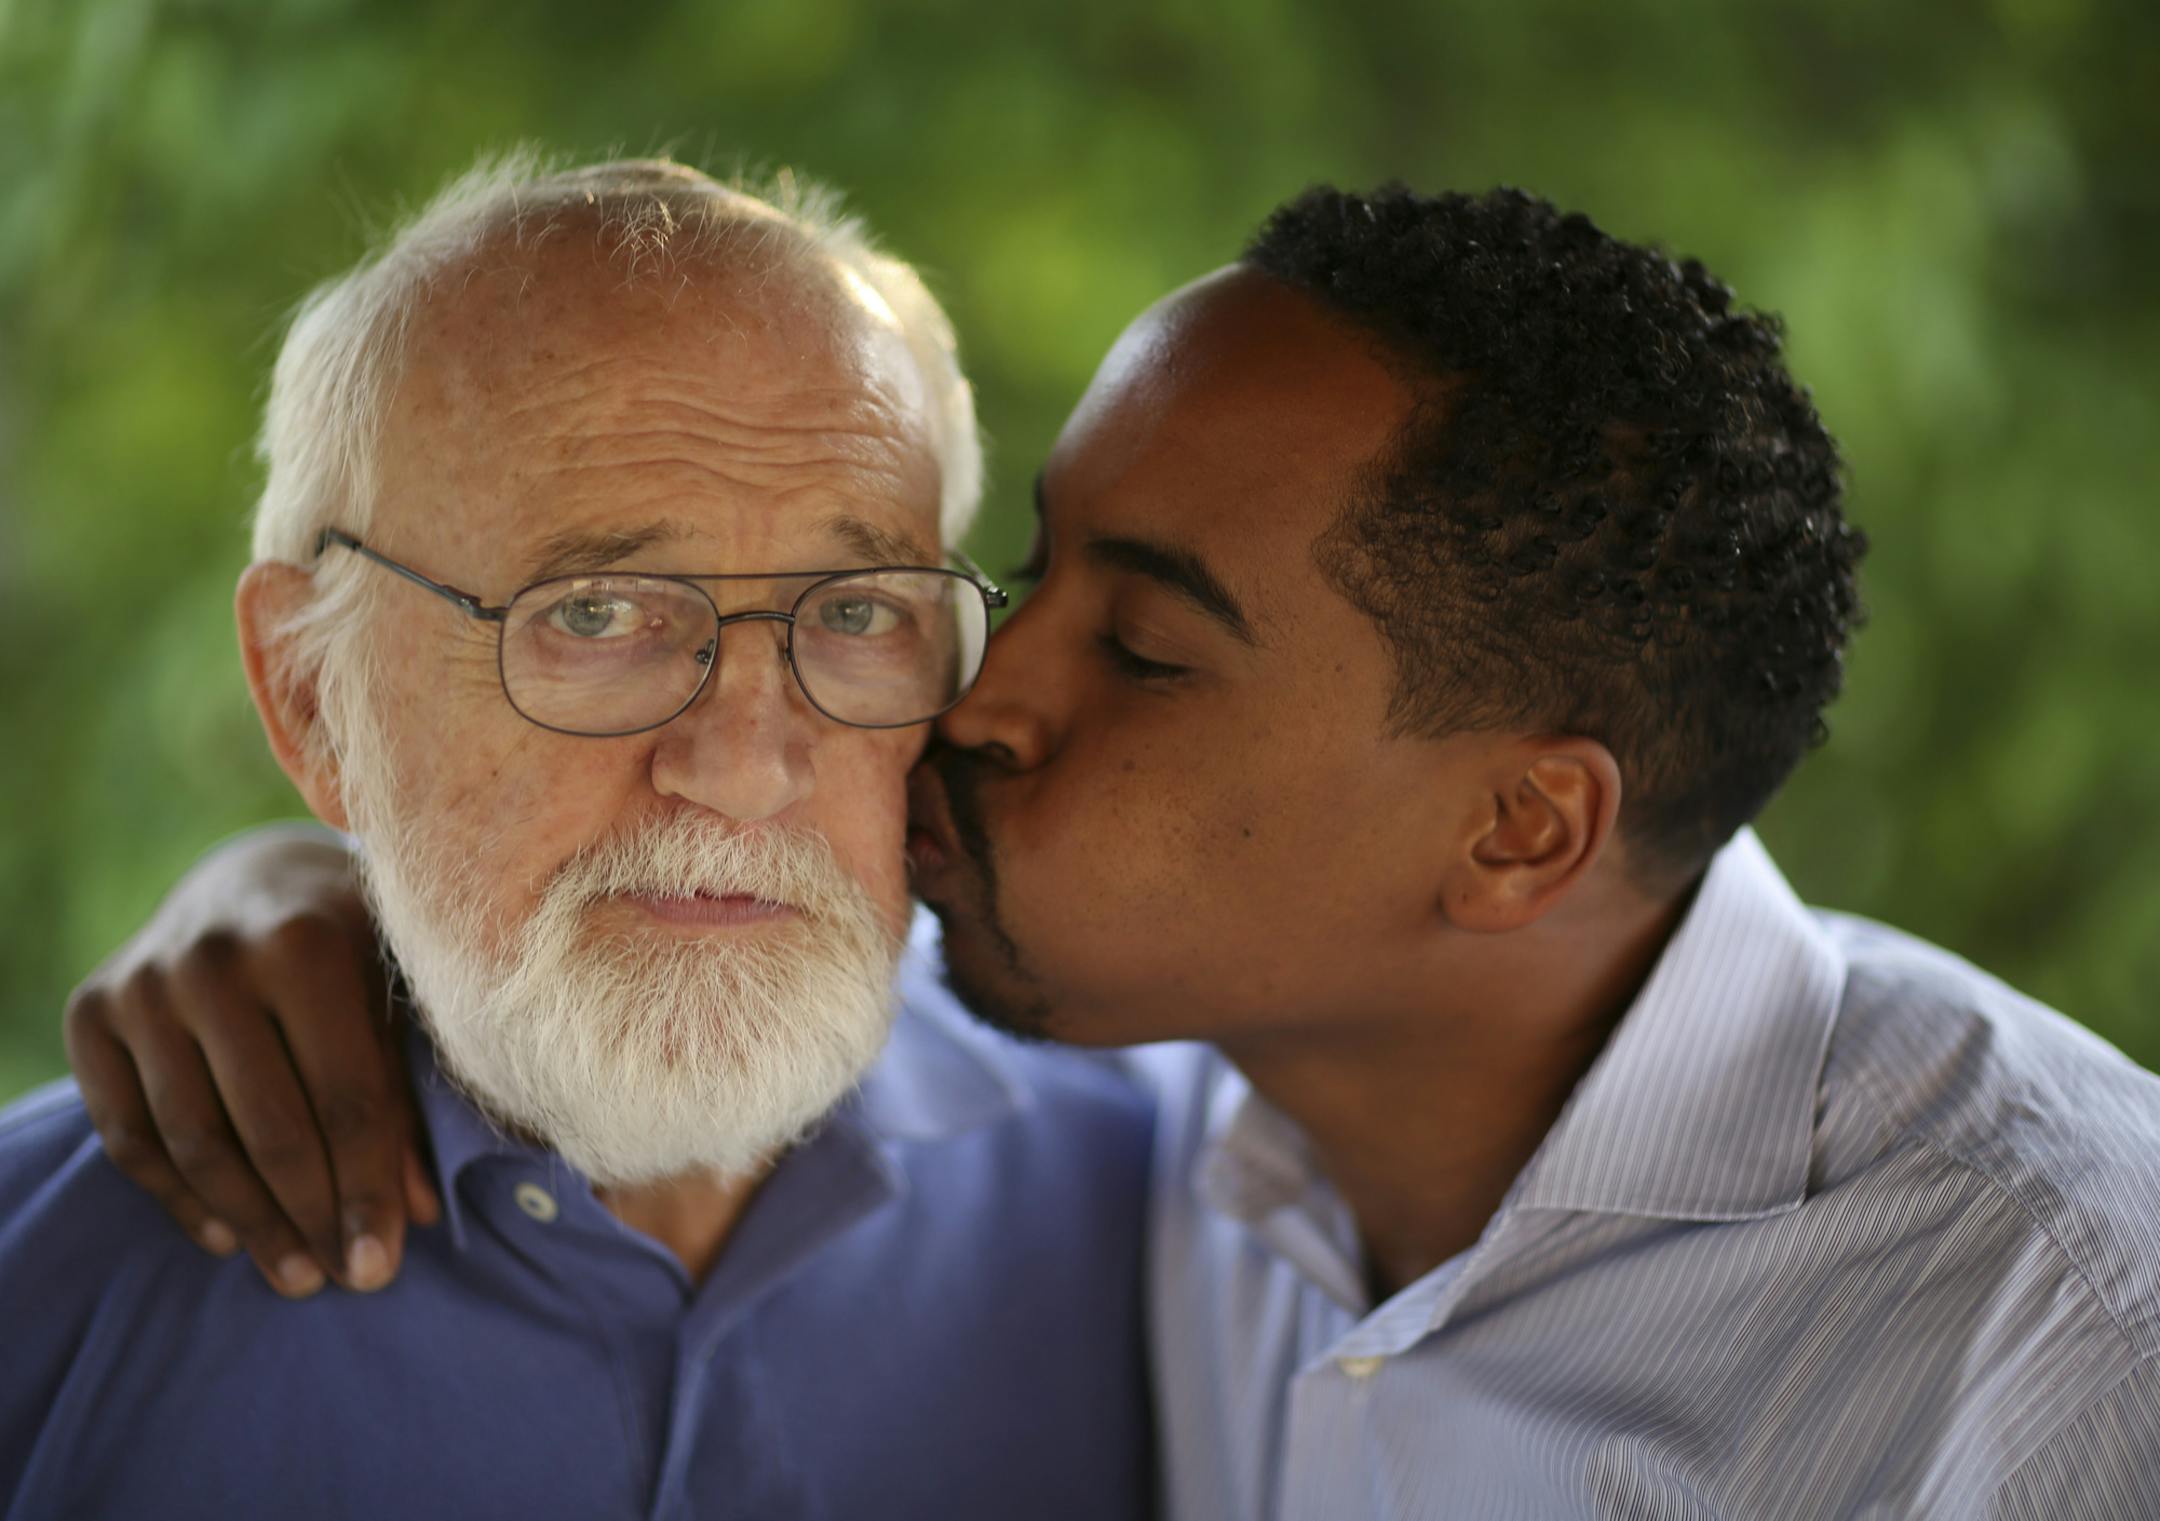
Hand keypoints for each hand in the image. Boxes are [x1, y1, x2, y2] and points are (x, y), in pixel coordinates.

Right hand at [61, 823, 439, 1296]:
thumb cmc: (355, 946)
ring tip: (295, 1274)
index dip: (367, 1192)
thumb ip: (410, 1096)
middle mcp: (215, 959)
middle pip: (269, 1128)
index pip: (346, 1098)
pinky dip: (178, 1196)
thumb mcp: (400, 999)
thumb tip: (421, 1215)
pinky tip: (227, 1237)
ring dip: (249, 1222)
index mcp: (309, 942)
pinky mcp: (92, 1010)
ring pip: (196, 1140)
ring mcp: (144, 984)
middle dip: (312, 1217)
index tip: (383, 1267)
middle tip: (340, 1280)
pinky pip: (130, 1133)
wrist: (257, 877)